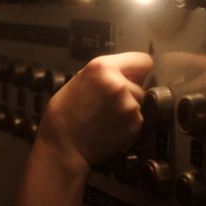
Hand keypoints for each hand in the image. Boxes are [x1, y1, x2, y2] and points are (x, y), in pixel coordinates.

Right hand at [36, 52, 152, 170]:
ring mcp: (129, 105)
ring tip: (106, 114)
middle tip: (108, 101)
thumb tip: (121, 72)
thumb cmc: (64, 116)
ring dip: (128, 106)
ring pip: (139, 101)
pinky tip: (110, 124)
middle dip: (129, 90)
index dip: (137, 68)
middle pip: (140, 83)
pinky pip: (138, 118)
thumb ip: (103, 73)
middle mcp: (119, 84)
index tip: (136, 72)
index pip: (141, 60)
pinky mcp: (135, 124)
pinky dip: (128, 122)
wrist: (64, 145)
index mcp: (102, 68)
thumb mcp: (77, 80)